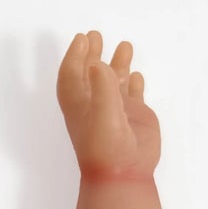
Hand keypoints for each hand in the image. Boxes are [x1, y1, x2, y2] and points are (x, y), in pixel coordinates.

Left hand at [55, 31, 159, 178]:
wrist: (124, 174)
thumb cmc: (106, 146)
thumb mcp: (102, 114)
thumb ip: (102, 87)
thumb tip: (98, 64)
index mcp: (80, 104)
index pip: (72, 75)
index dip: (74, 56)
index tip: (82, 39)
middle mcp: (96, 104)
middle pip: (90, 74)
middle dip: (92, 54)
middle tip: (95, 35)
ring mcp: (116, 109)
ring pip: (115, 81)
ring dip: (117, 63)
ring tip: (124, 45)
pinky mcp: (135, 116)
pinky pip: (133, 94)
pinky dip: (134, 84)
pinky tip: (136, 75)